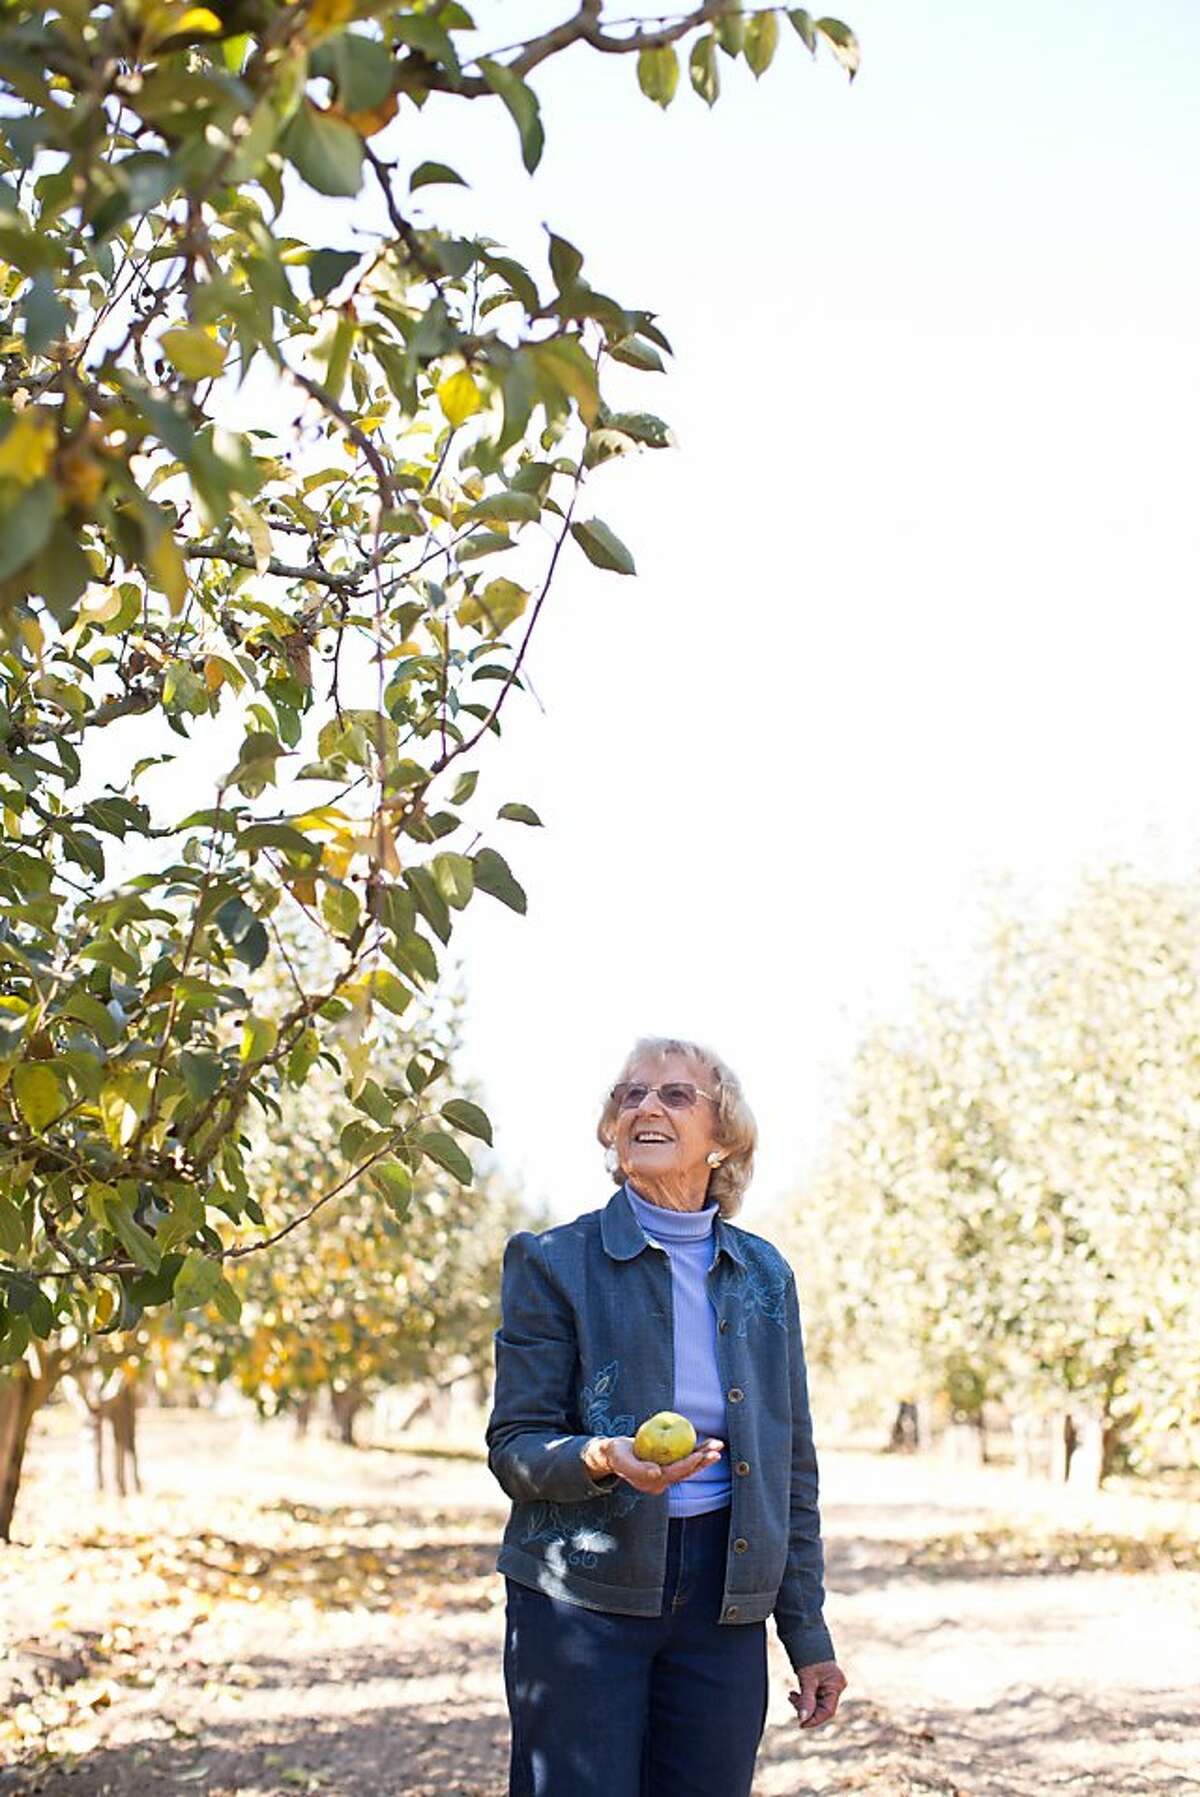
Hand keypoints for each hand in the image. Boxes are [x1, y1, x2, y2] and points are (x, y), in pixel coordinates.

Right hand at [595, 1434, 724, 1493]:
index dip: (688, 1464)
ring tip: (718, 1445)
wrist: (613, 1455)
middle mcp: (663, 1481)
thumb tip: (657, 1473)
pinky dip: (697, 1450)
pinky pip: (685, 1458)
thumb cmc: (616, 1456)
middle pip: (687, 1471)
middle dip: (703, 1461)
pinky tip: (708, 1443)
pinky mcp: (669, 1464)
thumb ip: (638, 1469)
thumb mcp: (622, 1461)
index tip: (700, 1455)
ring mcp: (667, 1473)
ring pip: (690, 1466)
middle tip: (716, 1451)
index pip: (675, 1473)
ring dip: (705, 1456)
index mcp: (654, 1483)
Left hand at [788, 1659, 846, 1728]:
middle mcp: (836, 1686)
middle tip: (791, 1700)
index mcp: (836, 1685)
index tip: (801, 1724)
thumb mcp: (806, 1679)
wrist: (806, 1637)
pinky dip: (805, 1697)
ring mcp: (830, 1685)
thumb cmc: (809, 1656)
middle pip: (822, 1708)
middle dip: (806, 1708)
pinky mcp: (823, 1684)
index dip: (814, 1719)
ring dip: (804, 1703)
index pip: (827, 1711)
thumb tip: (802, 1719)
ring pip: (817, 1703)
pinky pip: (814, 1697)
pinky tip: (795, 1694)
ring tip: (791, 1695)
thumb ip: (806, 1700)